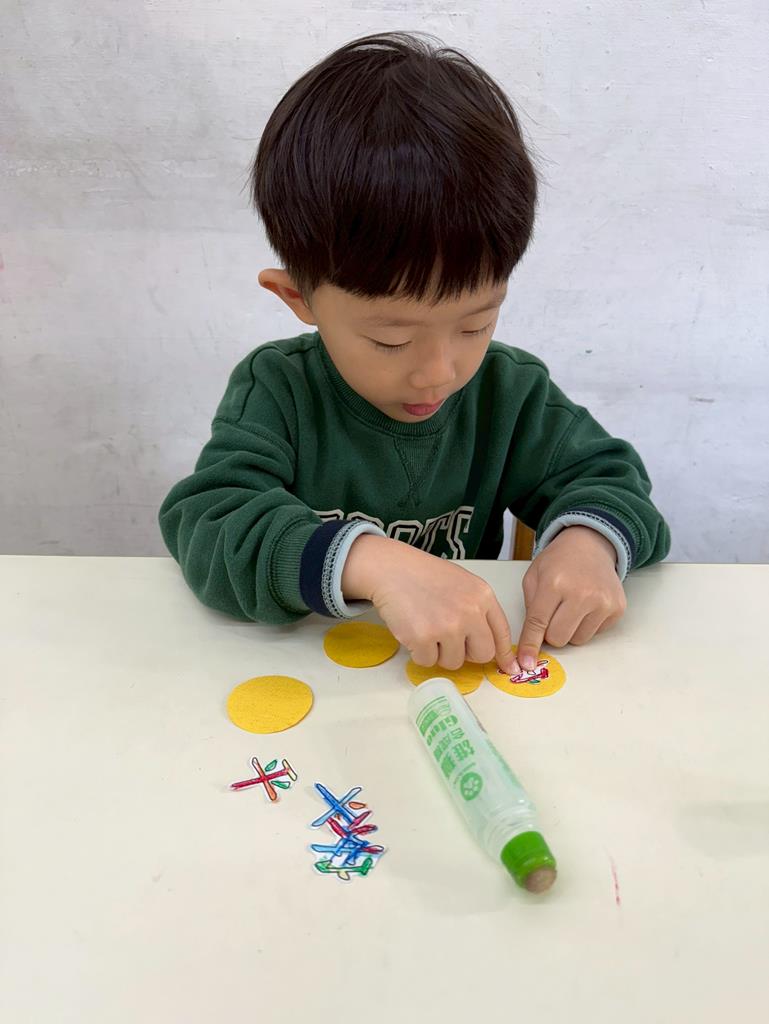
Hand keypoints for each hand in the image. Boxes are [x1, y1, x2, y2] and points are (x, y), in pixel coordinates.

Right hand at [342, 535, 516, 672]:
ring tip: (426, 628)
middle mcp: (470, 611)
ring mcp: (447, 626)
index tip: (509, 668)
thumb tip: (490, 645)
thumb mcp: (462, 584)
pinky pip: (427, 662)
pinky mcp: (423, 638)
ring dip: (439, 653)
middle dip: (467, 654)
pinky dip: (418, 652)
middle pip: (482, 654)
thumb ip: (479, 610)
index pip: (502, 633)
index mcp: (483, 595)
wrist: (391, 569)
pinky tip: (412, 630)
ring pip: (454, 662)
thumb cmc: (424, 576)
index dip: (505, 655)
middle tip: (449, 641)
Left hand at [512, 526, 626, 673]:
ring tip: (571, 607)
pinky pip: (596, 634)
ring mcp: (603, 602)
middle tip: (553, 615)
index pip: (538, 623)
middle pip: (559, 638)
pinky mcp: (617, 609)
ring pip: (578, 640)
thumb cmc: (558, 561)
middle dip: (551, 633)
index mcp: (554, 583)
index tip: (526, 663)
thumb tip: (529, 645)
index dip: (530, 644)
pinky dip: (587, 625)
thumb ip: (530, 609)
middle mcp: (581, 594)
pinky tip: (587, 605)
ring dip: (571, 629)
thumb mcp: (534, 577)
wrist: (590, 545)